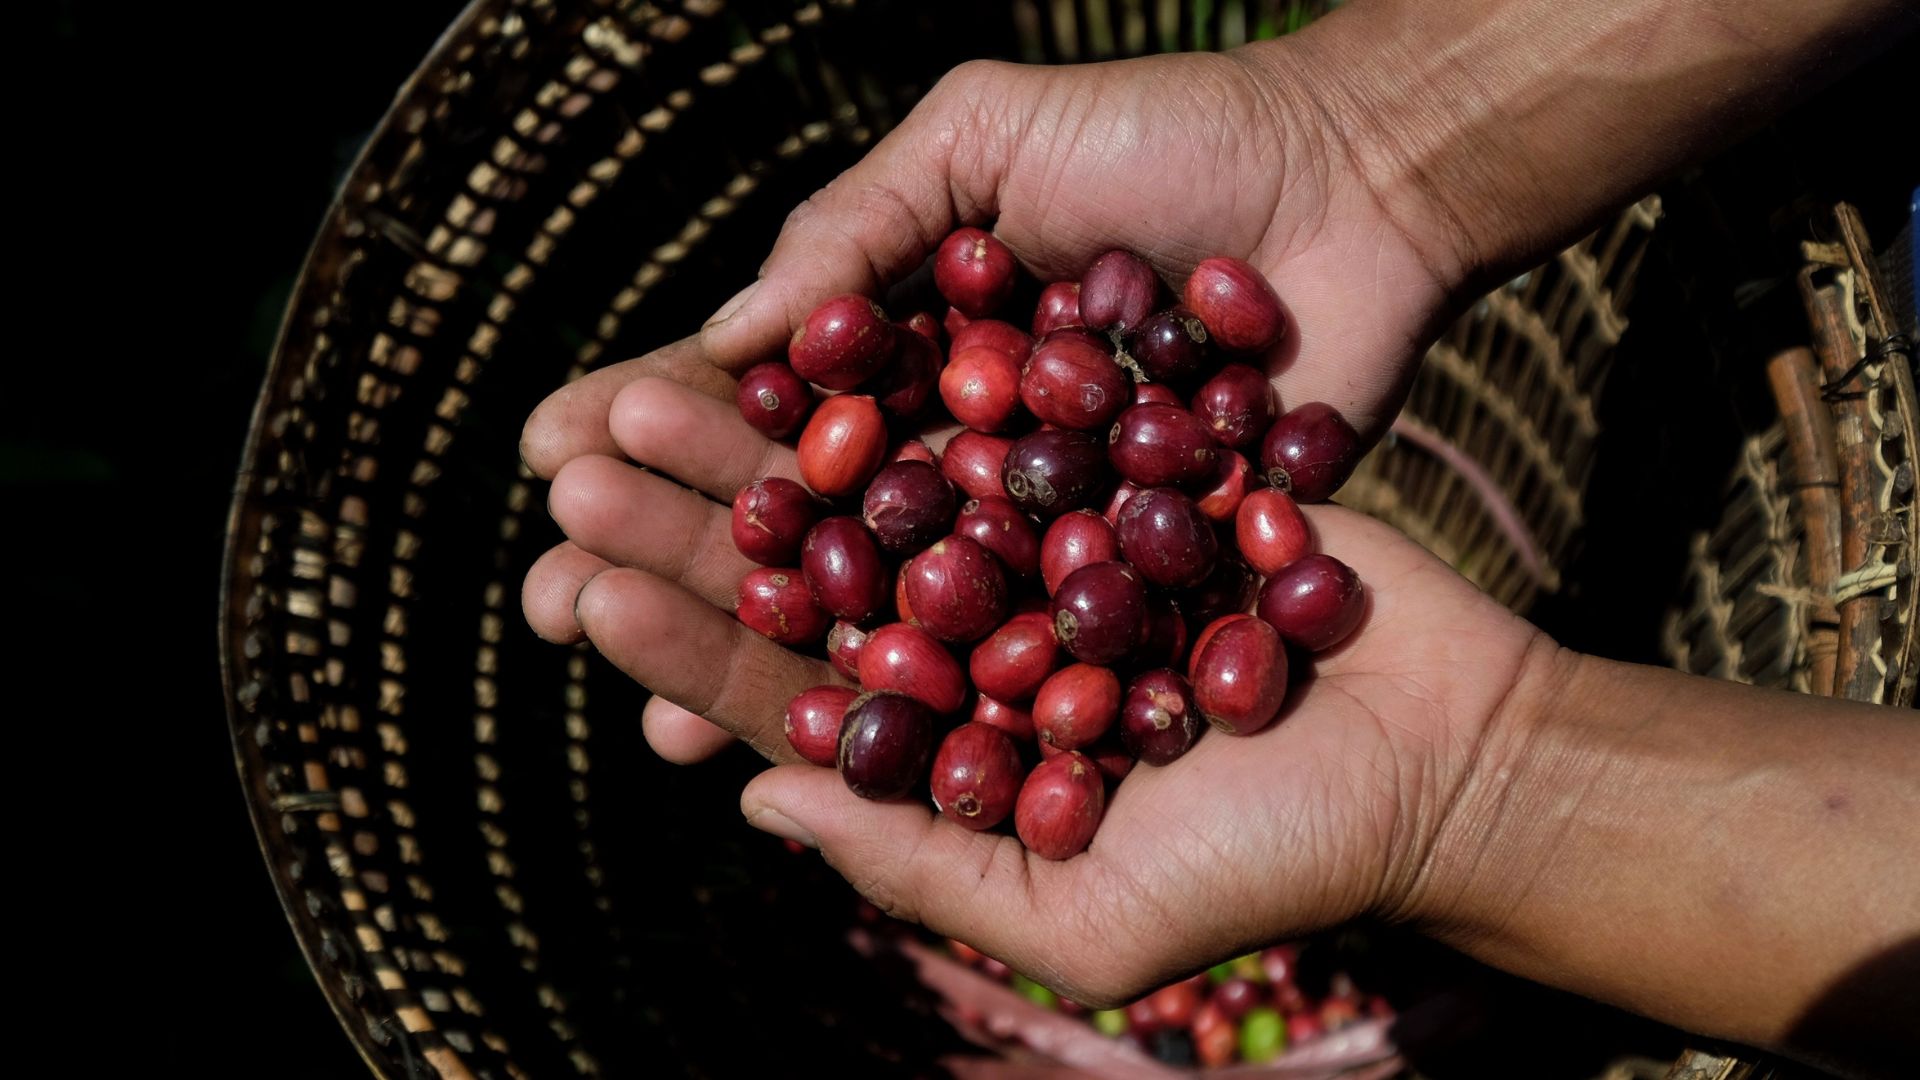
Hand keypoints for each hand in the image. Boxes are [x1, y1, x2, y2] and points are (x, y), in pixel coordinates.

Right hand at [521, 40, 1463, 757]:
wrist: (1359, 188)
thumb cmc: (1167, 137)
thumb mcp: (984, 136)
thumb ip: (857, 224)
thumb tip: (724, 339)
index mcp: (903, 335)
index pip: (753, 395)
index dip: (653, 429)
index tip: (552, 463)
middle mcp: (947, 437)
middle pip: (792, 518)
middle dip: (673, 564)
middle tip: (561, 612)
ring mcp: (1025, 515)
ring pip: (875, 606)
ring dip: (761, 661)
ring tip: (653, 718)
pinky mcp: (1117, 572)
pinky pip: (1005, 645)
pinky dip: (923, 700)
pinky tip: (825, 747)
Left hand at [526, 363, 1546, 1001]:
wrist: (1450, 754)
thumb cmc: (1282, 863)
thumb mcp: (1096, 921)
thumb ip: (925, 870)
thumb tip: (756, 804)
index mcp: (951, 752)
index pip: (792, 699)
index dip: (686, 647)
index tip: (583, 592)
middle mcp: (978, 641)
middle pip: (813, 573)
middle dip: (697, 520)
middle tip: (580, 456)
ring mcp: (1040, 547)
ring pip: (880, 482)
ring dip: (773, 430)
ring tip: (668, 374)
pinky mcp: (1110, 471)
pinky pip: (998, 418)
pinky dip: (913, 375)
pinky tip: (824, 329)